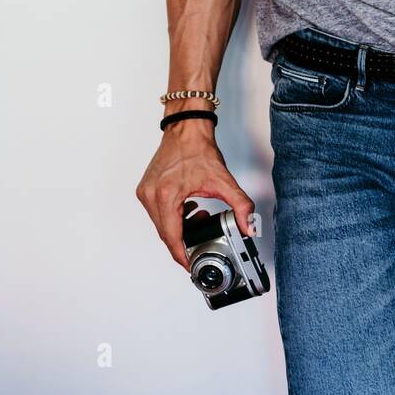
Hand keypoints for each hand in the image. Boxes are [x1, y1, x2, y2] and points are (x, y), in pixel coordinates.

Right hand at [135, 120, 255, 271]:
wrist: (186, 128)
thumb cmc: (198, 149)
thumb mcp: (223, 180)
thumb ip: (240, 205)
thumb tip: (248, 226)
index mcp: (166, 195)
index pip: (171, 237)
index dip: (182, 255)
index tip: (190, 265)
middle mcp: (151, 195)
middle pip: (165, 233)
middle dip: (184, 241)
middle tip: (201, 241)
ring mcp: (146, 192)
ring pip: (161, 224)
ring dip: (179, 228)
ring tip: (200, 219)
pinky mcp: (146, 188)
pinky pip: (158, 213)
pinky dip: (173, 217)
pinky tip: (189, 210)